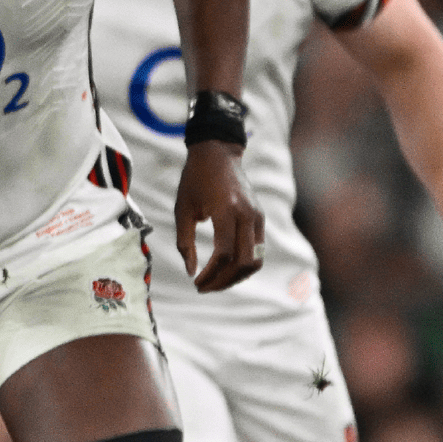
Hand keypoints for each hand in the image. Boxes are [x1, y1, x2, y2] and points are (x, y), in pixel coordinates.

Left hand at [174, 140, 263, 291]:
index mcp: (226, 210)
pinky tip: (225, 270)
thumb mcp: (182, 209)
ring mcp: (257, 217)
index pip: (225, 253)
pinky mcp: (260, 218)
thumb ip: (184, 241)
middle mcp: (247, 215)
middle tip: (204, 288)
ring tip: (215, 283)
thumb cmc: (195, 180)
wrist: (218, 154)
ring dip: (236, 277)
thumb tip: (190, 271)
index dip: (211, 273)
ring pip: (255, 260)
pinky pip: (258, 251)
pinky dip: (244, 265)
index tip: (195, 282)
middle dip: (224, 281)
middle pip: (244, 262)